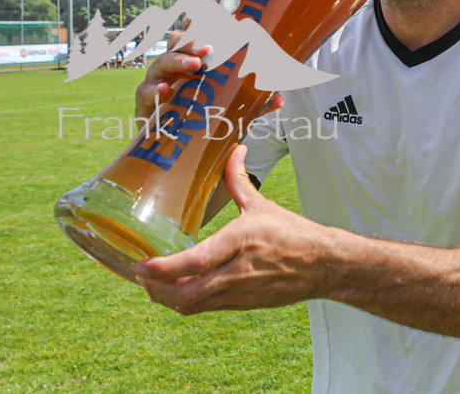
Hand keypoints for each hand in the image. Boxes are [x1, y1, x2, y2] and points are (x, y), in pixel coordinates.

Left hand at [133, 144, 333, 314]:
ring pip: (193, 304)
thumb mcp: (262, 205)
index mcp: (240, 241)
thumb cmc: (292, 233)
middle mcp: (237, 272)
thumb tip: (234, 150)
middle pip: (188, 291)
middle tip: (137, 274)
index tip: (143, 265)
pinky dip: (183, 302)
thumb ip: (238, 180)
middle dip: (156, 287)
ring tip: (148, 284)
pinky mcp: (241, 304)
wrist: (322, 265)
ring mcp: (238, 292)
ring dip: (166, 298)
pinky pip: (204, 309)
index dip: (166, 268)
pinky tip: (172, 291)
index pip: (198, 261)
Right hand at [134, 26, 283, 118]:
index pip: (194, 32)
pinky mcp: (145, 102)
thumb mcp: (231, 108)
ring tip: (195, 65)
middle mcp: (173, 65)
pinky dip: (154, 90)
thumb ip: (252, 104)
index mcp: (193, 59)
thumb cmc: (201, 117)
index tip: (214, 15)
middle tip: (209, 45)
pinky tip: (165, 92)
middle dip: (192, 39)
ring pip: (162, 61)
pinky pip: (145, 92)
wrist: (174, 145)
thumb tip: (279, 99)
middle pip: (177, 41)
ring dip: (178, 60)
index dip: (200, 21)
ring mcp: (157, 81)